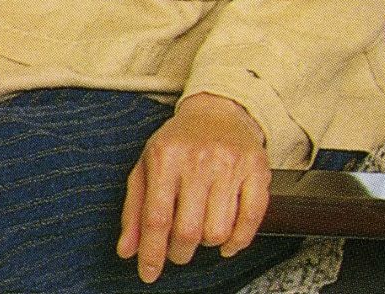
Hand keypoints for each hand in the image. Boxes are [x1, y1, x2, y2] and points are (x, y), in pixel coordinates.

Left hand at [117, 92, 270, 283]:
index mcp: (165, 157)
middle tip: (178, 252)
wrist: (218, 111)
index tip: (148, 274)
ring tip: (201, 234)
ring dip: (208, 245)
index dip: (152, 252)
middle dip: (180, 253)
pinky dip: (238, 242)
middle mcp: (198, 160)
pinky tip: (227, 242)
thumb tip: (126, 250)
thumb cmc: (177, 143)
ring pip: (219, 231)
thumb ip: (134, 209)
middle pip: (188, 230)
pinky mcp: (258, 170)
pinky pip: (251, 220)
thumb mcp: (146, 166)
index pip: (156, 217)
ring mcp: (231, 165)